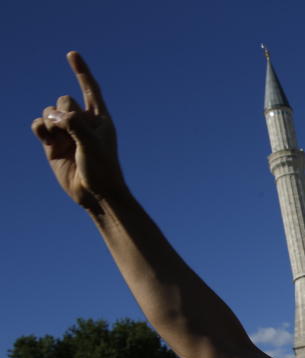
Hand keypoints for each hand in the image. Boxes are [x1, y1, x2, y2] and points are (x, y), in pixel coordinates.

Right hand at [31, 51, 127, 209]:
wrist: (95, 193)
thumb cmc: (102, 169)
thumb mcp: (92, 144)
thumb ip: (75, 125)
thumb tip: (54, 115)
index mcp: (100, 118)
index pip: (90, 89)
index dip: (81, 71)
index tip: (72, 54)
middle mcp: (83, 122)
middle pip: (64, 100)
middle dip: (63, 113)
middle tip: (71, 133)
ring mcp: (67, 132)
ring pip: (49, 112)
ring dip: (50, 122)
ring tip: (60, 141)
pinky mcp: (53, 144)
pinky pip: (39, 125)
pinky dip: (39, 128)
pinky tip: (46, 137)